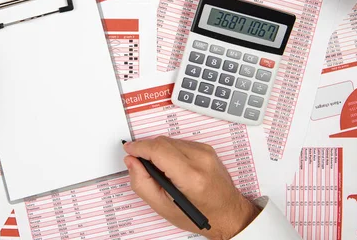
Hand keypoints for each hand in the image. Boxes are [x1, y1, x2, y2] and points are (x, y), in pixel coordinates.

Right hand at [123, 137, 259, 239]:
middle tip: (140, 164)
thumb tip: (132, 162)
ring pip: (170, 140)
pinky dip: (170, 151)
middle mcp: (201, 160)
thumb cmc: (201, 215)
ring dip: (158, 150)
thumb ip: (142, 184)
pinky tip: (171, 166)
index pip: (158, 150)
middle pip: (163, 142)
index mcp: (191, 177)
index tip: (128, 149)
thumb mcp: (164, 207)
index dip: (139, 147)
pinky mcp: (207, 148)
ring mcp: (206, 151)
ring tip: (159, 170)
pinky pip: (180, 142)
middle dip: (147, 150)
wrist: (228, 213)